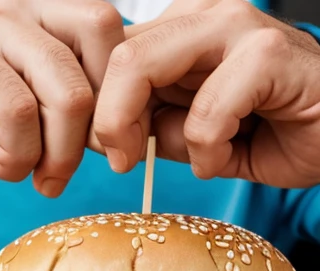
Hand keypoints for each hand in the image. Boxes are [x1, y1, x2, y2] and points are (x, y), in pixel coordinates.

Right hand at [0, 0, 124, 197]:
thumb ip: (75, 102)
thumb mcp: (35, 90)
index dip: (121, 99)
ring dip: (57, 155)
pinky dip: (18, 154)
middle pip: (94, 73)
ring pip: (62, 96)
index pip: (115, 39)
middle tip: (72, 173)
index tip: (113, 149)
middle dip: (93, 140)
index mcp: (58, 11)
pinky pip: (15, 112)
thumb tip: (121, 143)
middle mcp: (33, 10)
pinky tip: (4, 166)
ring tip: (40, 179)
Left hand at [94, 0, 319, 187]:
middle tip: (124, 162)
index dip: (95, 108)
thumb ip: (154, 127)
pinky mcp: (267, 53)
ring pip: (145, 67)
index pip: (110, 55)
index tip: (106, 152)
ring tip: (186, 159)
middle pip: (118, 55)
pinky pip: (207, 112)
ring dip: (148, 132)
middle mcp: (202, 15)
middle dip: (107, 120)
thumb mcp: (194, 135)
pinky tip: (230, 155)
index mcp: (179, 29)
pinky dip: (209, 151)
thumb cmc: (269, 129)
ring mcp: (235, 26)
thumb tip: (105, 138)